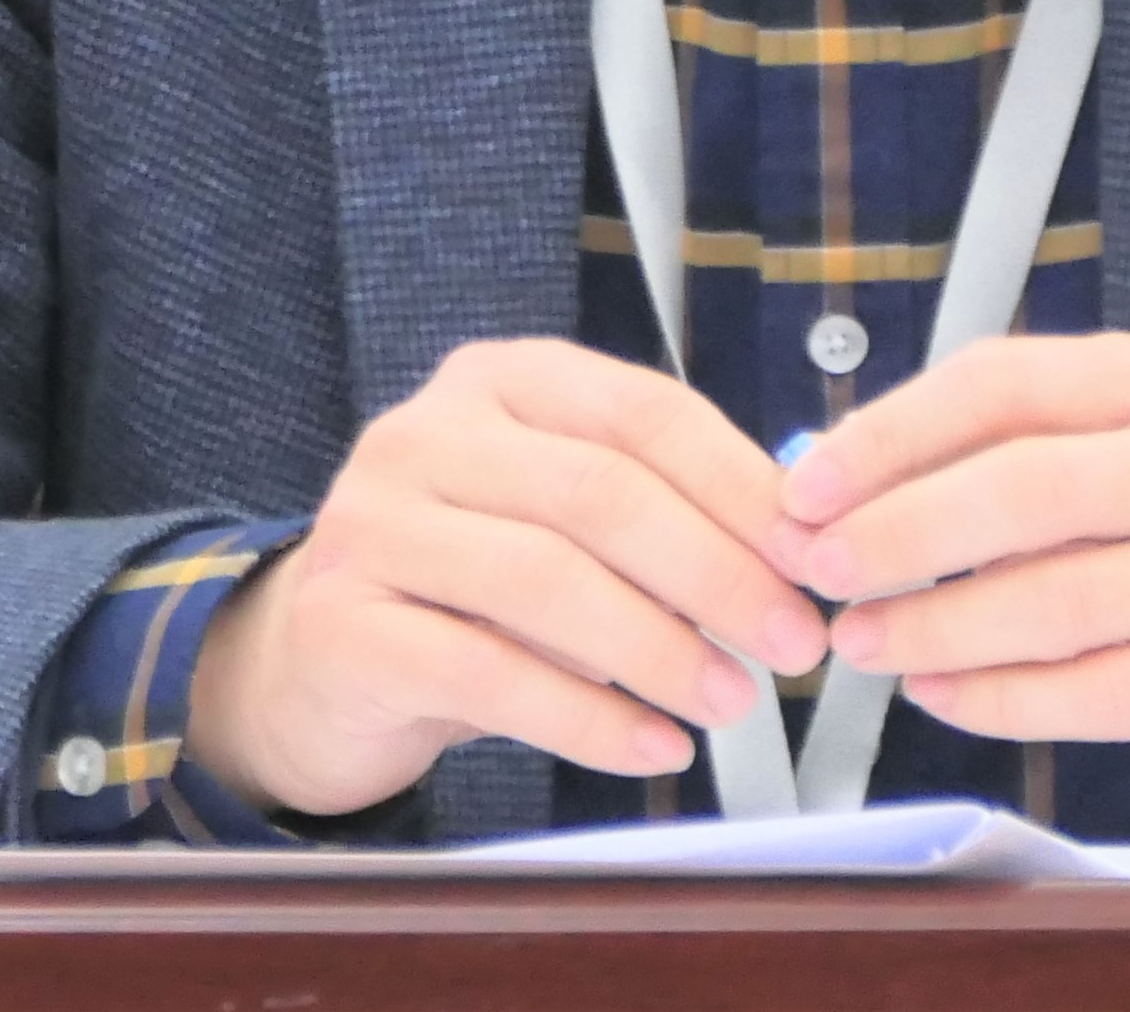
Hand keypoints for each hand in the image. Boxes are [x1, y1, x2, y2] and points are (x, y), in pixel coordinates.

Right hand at [185, 338, 830, 818]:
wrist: (319, 664)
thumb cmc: (471, 588)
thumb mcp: (561, 522)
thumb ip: (660, 511)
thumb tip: (795, 546)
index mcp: (501, 381)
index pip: (643, 411)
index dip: (739, 486)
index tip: (810, 557)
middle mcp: (426, 433)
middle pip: (599, 493)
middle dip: (715, 574)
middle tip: (791, 642)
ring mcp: (371, 524)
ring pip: (545, 580)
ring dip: (659, 650)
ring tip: (731, 702)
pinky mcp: (342, 624)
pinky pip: (486, 673)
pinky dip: (586, 720)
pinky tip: (652, 747)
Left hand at [774, 331, 1129, 780]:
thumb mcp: (1124, 444)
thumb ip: (1003, 450)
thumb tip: (839, 482)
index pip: (1001, 383)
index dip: (890, 434)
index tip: (810, 483)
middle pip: (1022, 488)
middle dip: (900, 531)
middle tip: (823, 567)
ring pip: (1053, 599)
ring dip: (936, 624)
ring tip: (865, 642)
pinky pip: (1095, 693)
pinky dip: (1001, 698)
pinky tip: (940, 691)